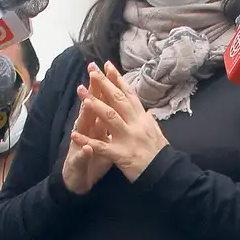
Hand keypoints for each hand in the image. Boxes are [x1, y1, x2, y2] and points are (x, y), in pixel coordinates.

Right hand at [61, 63, 112, 194]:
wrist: (76, 180)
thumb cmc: (92, 158)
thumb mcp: (103, 138)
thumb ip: (108, 122)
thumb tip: (122, 106)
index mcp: (95, 124)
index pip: (101, 102)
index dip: (105, 86)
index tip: (109, 69)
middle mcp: (86, 131)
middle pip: (89, 108)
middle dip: (91, 92)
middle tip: (93, 75)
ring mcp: (79, 144)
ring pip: (81, 128)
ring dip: (84, 117)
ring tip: (87, 103)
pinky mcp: (77, 161)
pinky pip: (81, 156)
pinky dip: (84, 151)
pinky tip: (87, 147)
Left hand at [70, 61, 169, 180]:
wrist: (165, 174)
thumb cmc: (160, 154)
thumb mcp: (157, 133)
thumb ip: (150, 121)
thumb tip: (146, 111)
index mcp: (143, 118)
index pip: (129, 94)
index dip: (118, 79)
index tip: (108, 65)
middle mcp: (136, 124)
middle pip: (118, 100)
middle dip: (104, 84)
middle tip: (91, 71)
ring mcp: (128, 138)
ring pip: (109, 118)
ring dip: (95, 105)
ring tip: (82, 93)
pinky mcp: (120, 154)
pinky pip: (100, 146)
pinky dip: (86, 140)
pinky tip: (74, 133)